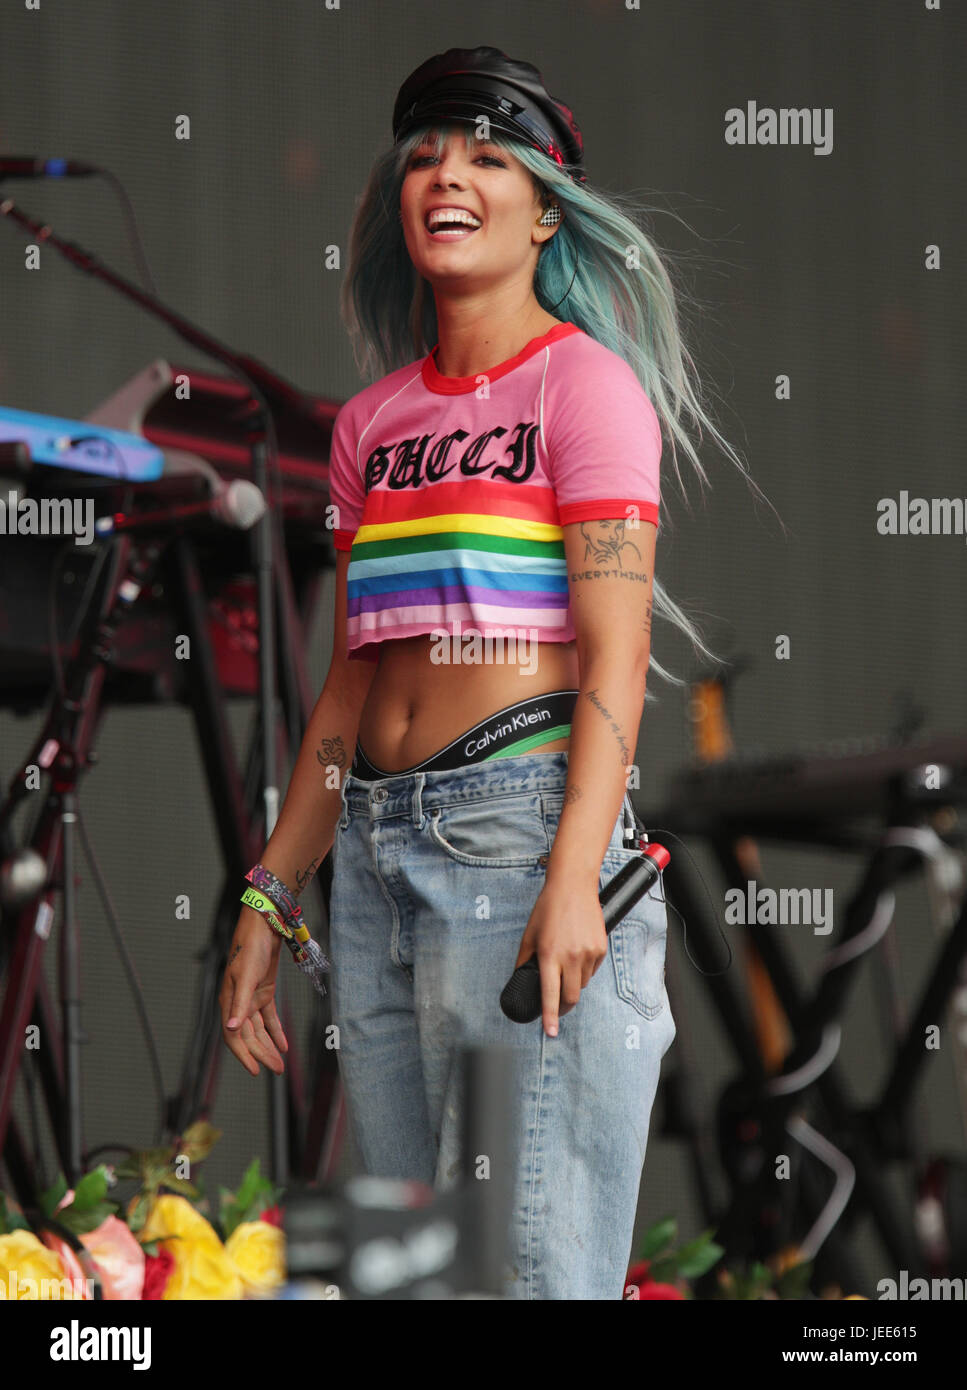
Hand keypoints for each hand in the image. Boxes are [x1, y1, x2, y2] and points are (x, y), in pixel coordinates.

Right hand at [219, 906, 288, 1075]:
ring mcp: (251, 998)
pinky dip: (276, 1031)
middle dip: (261, 1054)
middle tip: (277, 1070)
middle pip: (249, 1036)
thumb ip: (240, 1003)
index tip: (255, 1071)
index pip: (234, 1036)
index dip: (244, 1055)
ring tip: (280, 1063)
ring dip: (269, 1046)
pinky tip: (283, 1045)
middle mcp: (238, 1002)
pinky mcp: (263, 991)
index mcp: (229, 1001)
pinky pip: (269, 1017)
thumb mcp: (247, 975)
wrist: (264, 925)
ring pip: (259, 1029)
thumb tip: (232, 1029)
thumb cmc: (251, 947)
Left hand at [513, 882, 607, 1038]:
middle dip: (563, 1007)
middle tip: (557, 1008)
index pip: (550, 994)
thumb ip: (523, 960)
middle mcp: (571, 957)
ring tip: (566, 965)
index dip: (550, 1016)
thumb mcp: (529, 935)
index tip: (550, 1032)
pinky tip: (577, 954)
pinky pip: (593, 970)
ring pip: (583, 984)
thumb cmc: (548, 909)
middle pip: (571, 997)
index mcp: (549, 954)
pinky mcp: (601, 948)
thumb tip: (520, 979)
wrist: (573, 886)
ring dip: (573, 984)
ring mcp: (589, 953)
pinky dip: (584, 970)